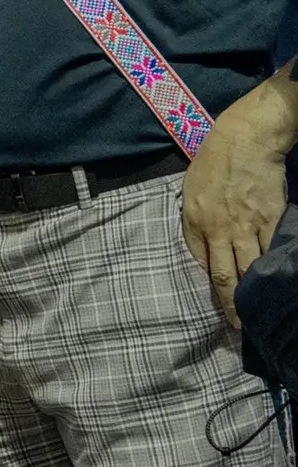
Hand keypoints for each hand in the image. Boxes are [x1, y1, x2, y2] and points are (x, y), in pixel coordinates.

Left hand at [182, 90, 297, 323]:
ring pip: (252, 268)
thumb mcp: (189, 194)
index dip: (209, 287)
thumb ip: (195, 225)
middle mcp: (219, 229)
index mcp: (194, 222)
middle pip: (226, 276)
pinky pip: (273, 250)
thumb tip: (204, 253)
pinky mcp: (272, 219)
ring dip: (254, 292)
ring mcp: (248, 226)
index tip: (215, 305)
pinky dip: (275, 268)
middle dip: (231, 304)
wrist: (245, 140)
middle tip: (238, 326)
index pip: (201, 264)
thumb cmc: (212, 163)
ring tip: (258, 313)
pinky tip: (277, 283)